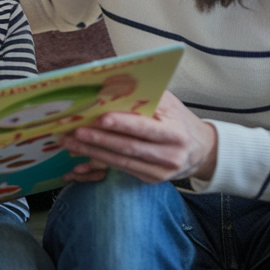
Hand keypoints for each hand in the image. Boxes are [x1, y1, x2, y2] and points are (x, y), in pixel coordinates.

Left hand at [61, 90, 217, 183]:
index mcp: (175, 133)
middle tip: (75, 132)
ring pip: (122, 162)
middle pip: (129, 148)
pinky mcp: (150, 179)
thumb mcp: (169, 103)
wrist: (199, 149)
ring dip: (93, 152)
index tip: (100, 118)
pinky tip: (83, 155)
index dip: (122, 124)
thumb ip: (145, 97)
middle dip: (99, 140)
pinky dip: (100, 162)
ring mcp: (160, 172)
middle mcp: (170, 155)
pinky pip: (122, 171)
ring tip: (71, 143)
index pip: (145, 128)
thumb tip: (112, 89)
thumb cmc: (178, 119)